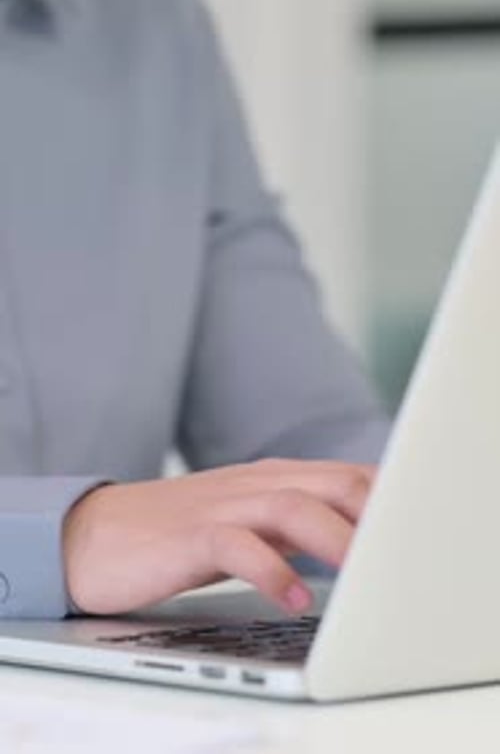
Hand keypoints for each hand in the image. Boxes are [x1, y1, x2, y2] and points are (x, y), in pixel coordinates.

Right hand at [63, 458, 376, 615]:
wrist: (95, 534)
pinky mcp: (190, 535)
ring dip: (334, 537)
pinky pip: (237, 547)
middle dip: (376, 512)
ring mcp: (222, 505)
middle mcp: (254, 485)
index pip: (347, 477)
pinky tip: (292, 597)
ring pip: (292, 507)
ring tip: (364, 573)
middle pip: (331, 484)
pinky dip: (269, 570)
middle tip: (404, 550)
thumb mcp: (248, 524)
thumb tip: (353, 546)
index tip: (418, 526)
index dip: (389, 499)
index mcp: (273, 479)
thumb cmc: (179, 533)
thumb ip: (296, 527)